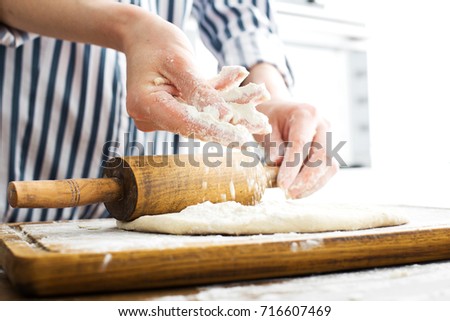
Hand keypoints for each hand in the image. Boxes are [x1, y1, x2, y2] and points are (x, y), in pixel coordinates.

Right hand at [123, 14, 254, 144]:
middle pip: (197, 124)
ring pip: (203, 117)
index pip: (185, 124)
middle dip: (232, 122)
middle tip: (262, 125)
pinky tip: (242, 86)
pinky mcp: (172, 111)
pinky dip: (220, 98)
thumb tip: (225, 117)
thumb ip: (200, 90)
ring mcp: (161, 116)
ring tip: (260, 97)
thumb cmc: (157, 42)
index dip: (216, 131)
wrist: (141, 35)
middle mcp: (151, 116)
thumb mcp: (181, 61)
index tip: (242, 138)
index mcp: (145, 104)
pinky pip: (200, 109)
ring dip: (232, 107)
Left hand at [256, 100, 338, 197]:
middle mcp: (322, 125)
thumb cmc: (271, 119)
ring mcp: (329, 138)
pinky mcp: (330, 150)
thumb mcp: (265, 128)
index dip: (292, 166)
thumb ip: (272, 146)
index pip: (301, 143)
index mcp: (306, 114)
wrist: (282, 111)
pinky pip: (327, 170)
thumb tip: (276, 164)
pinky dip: (314, 184)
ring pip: (329, 166)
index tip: (282, 184)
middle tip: (289, 193)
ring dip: (312, 185)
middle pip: (321, 156)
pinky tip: (300, 191)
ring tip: (292, 195)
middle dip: (306, 179)